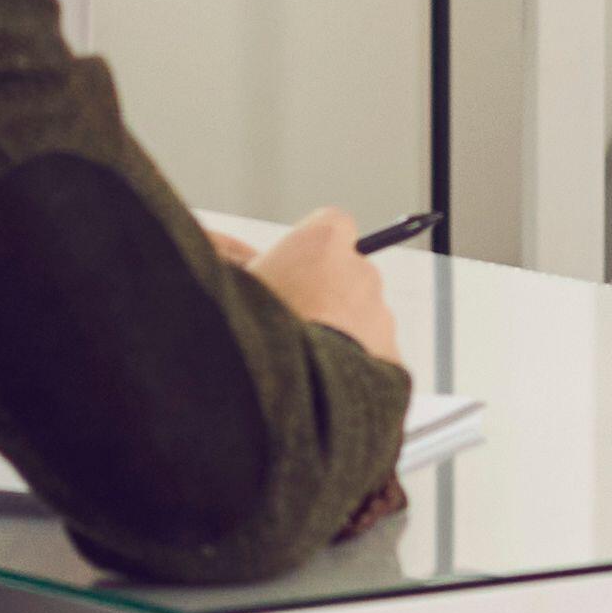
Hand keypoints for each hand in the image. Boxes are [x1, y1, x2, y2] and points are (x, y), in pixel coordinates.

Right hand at [230, 205, 404, 377]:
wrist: (290, 386)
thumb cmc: (251, 328)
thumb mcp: (228, 283)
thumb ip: (229, 258)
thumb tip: (220, 248)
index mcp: (325, 240)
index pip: (332, 226)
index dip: (313, 250)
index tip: (292, 270)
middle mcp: (361, 270)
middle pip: (350, 273)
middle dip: (328, 292)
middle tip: (292, 320)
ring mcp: (380, 314)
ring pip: (362, 316)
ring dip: (341, 331)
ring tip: (304, 361)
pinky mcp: (391, 356)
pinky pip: (372, 356)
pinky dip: (353, 366)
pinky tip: (322, 385)